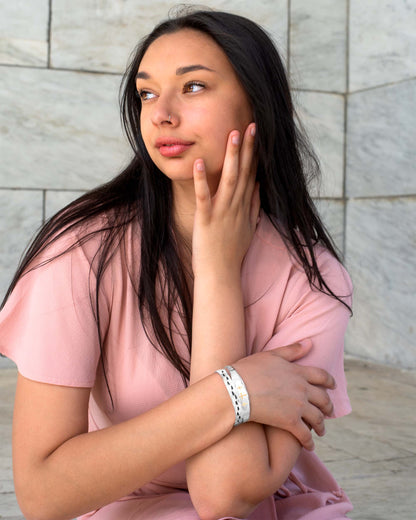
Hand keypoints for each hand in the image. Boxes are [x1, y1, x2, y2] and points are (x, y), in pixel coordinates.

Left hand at [191, 123, 259, 278]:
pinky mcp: (206, 219)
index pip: (253, 175)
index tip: (257, 135)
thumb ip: (253, 205)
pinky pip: (204, 196)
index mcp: (245, 207)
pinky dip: (201, 180)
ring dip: (231, 156)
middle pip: (244, 172)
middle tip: (250, 124)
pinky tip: (198, 162)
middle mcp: (236, 206)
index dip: (255, 154)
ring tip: (232, 134)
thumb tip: (258, 185)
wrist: (221, 275)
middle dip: (247, 148)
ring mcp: (222, 212)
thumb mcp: (249, 227)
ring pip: (229, 179)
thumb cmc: (232, 252)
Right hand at [233, 341, 335, 449]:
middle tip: (329, 412)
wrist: (236, 389)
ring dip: (321, 426)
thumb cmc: (249, 369)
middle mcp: (302, 389)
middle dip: (328, 406)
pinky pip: (305, 435)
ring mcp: (297, 406)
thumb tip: (310, 342)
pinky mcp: (289, 422)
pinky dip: (309, 442)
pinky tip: (309, 446)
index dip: (330, 382)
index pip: (322, 376)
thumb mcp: (271, 355)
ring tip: (321, 431)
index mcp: (298, 372)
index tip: (333, 387)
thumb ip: (292, 350)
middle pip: (323, 399)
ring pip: (317, 418)